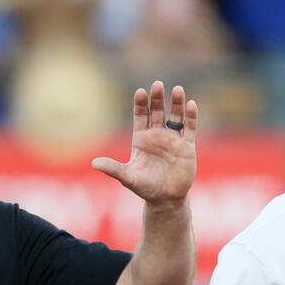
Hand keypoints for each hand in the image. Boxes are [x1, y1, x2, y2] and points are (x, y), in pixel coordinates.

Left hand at [92, 81, 196, 205]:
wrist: (166, 200)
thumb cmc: (145, 188)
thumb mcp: (128, 178)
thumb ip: (113, 168)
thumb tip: (93, 163)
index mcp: (141, 139)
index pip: (140, 116)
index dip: (141, 104)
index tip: (141, 92)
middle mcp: (157, 136)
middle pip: (157, 112)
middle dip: (157, 98)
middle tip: (157, 85)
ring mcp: (173, 140)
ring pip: (175, 117)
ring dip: (177, 103)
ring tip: (178, 89)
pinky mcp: (187, 147)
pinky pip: (190, 128)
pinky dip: (191, 117)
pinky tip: (191, 104)